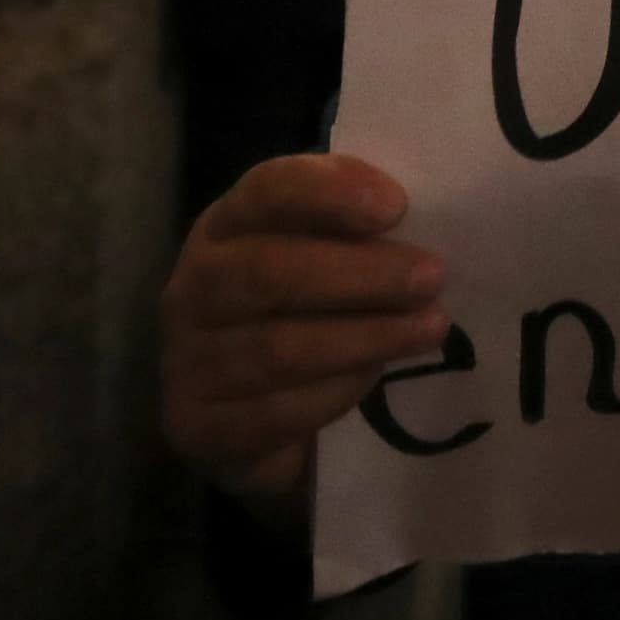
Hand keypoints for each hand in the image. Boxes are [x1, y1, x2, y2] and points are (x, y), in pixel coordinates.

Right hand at [160, 153, 450, 515]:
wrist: (245, 416)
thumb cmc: (299, 314)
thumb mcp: (319, 256)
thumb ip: (352, 229)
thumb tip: (416, 216)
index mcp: (226, 227)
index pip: (266, 192)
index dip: (329, 193)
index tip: (396, 206)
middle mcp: (194, 287)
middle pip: (269, 273)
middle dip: (360, 274)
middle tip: (432, 277)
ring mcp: (188, 361)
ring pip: (278, 349)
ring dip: (364, 337)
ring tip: (428, 328)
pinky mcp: (200, 427)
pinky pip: (275, 412)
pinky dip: (334, 393)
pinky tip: (375, 377)